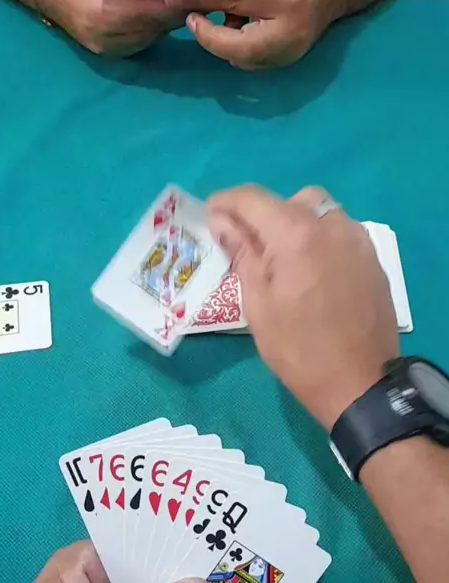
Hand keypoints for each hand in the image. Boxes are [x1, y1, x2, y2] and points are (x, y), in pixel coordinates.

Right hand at [36, 0, 187, 54]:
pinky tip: (160, 13)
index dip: (174, 4)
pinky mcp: (113, 55)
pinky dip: (154, 28)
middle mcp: (107, 40)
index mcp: (102, 15)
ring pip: (152, 38)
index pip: (149, 12)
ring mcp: (110, 51)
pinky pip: (143, 42)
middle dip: (175, 12)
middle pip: (154, 28)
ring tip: (181, 3)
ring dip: (166, 22)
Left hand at [164, 0, 335, 69]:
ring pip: (238, 56)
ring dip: (221, 39)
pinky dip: (235, 45)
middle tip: (193, 16)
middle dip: (207, 33)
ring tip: (222, 16)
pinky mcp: (282, 63)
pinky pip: (248, 59)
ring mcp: (287, 54)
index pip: (232, 0)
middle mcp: (288, 34)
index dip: (199, 2)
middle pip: (233, 44)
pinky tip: (239, 26)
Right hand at [208, 185, 398, 428]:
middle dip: (264, 214)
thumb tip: (222, 220)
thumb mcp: (258, 304)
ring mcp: (358, 240)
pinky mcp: (373, 259)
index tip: (209, 215)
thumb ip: (241, 253)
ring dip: (295, 225)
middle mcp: (331, 225)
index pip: (253, 199)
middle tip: (247, 247)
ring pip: (320, 213)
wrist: (360, 383)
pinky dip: (319, 240)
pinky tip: (311, 272)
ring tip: (282, 261)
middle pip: (290, 200)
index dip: (226, 202)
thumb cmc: (298, 349)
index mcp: (296, 234)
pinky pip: (340, 233)